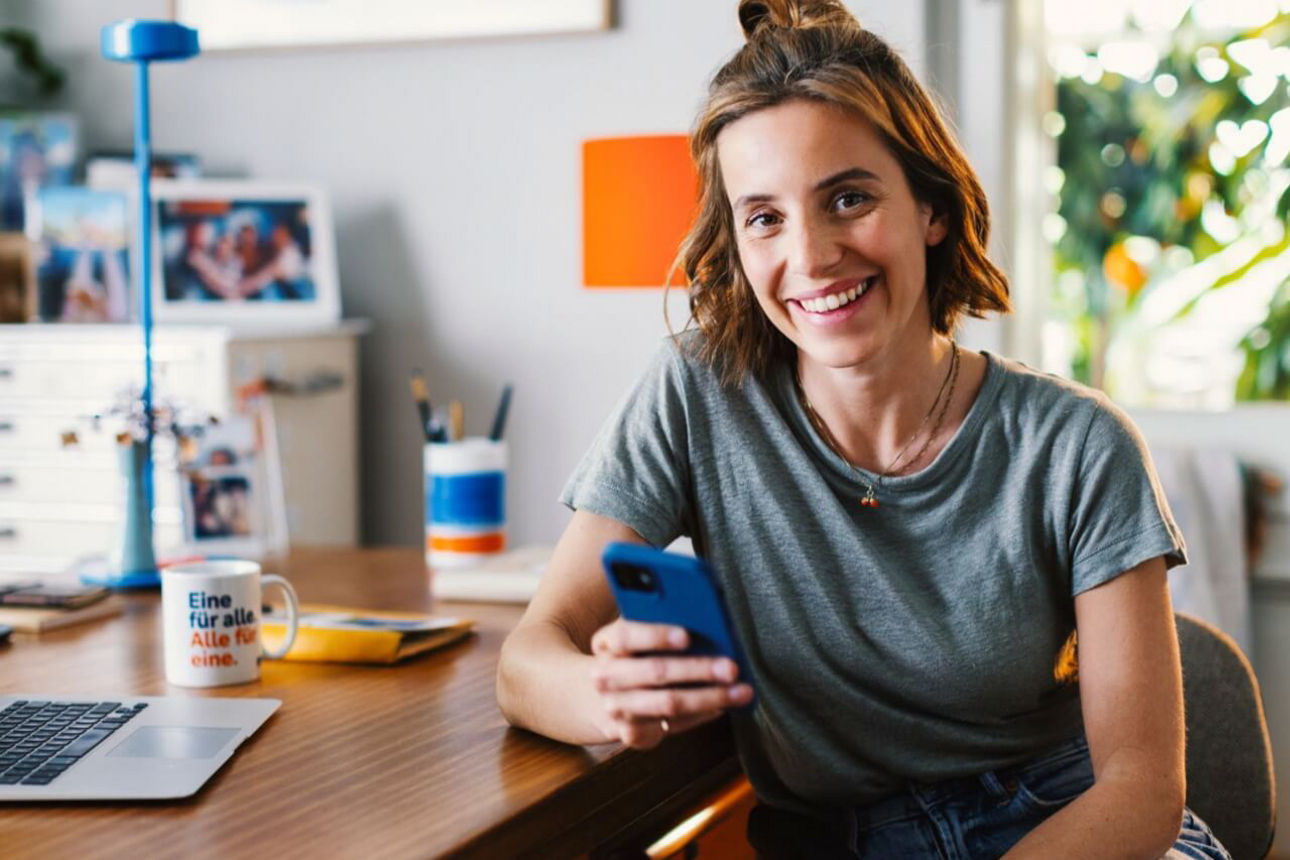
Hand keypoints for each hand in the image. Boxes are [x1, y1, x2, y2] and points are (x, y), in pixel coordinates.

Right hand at [589, 618, 753, 748]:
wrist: (594, 699)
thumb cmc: (630, 657)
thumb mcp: (634, 635)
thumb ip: (658, 623)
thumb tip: (706, 617)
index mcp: (606, 643)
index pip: (626, 636)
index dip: (656, 636)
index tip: (687, 636)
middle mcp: (606, 676)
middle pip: (655, 672)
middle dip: (697, 669)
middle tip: (731, 667)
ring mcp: (617, 708)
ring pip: (669, 703)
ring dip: (709, 697)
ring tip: (740, 691)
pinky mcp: (630, 734)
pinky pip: (672, 726)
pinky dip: (700, 716)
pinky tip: (721, 707)